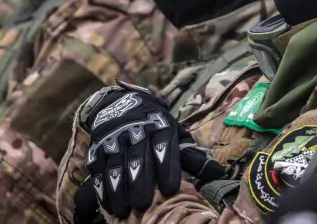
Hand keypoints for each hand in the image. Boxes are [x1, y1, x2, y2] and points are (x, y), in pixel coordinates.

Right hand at [82, 81, 181, 217]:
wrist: (120, 104)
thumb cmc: (155, 126)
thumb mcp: (175, 133)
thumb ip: (192, 155)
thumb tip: (219, 172)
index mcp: (159, 125)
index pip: (163, 146)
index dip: (166, 168)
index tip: (169, 189)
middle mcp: (136, 130)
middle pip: (137, 159)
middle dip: (139, 183)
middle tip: (143, 205)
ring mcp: (114, 139)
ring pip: (116, 165)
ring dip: (119, 190)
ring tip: (124, 212)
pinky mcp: (97, 148)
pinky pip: (99, 169)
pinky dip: (102, 188)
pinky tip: (109, 205)